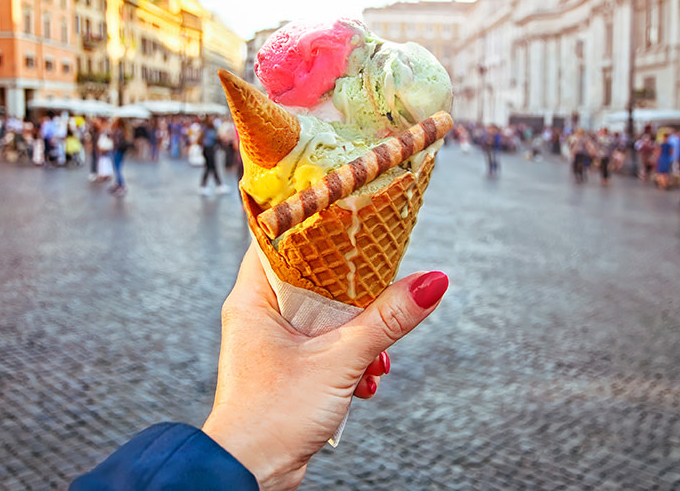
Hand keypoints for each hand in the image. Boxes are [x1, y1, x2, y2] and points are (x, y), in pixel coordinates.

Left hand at [202, 242, 447, 490]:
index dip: (315, 225)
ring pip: (325, 317)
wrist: (250, 474)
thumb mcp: (339, 361)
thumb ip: (386, 320)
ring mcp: (273, 344)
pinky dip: (350, 359)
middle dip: (352, 291)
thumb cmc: (270, 417)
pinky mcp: (288, 370)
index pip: (279, 239)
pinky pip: (326, 347)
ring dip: (358, 334)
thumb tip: (429, 283)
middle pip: (312, 277)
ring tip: (376, 353)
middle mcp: (259, 315)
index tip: (349, 215)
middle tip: (382, 285)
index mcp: (253, 299)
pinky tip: (366, 379)